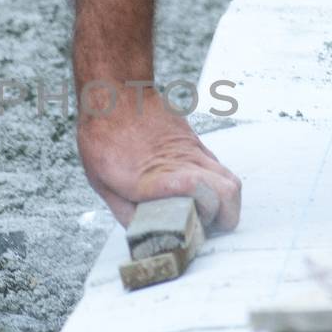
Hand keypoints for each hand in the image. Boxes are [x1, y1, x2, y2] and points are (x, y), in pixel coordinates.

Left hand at [78, 87, 242, 229]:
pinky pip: (221, 170)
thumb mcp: (100, 181)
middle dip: (223, 219)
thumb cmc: (102, 137)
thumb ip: (124, 211)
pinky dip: (220, 188)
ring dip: (227, 205)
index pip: (198, 192)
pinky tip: (202, 194)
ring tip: (210, 215)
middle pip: (226, 193)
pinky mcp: (196, 145)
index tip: (193, 231)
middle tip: (205, 228)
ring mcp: (192, 152)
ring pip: (230, 183)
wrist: (114, 95)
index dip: (204, 216)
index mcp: (151, 177)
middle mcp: (179, 164)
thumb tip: (144, 235)